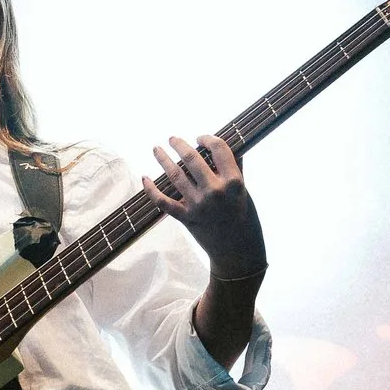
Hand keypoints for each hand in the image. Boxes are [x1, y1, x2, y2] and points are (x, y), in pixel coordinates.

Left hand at [145, 134, 266, 278]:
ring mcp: (199, 205)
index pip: (219, 149)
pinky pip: (163, 201)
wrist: (238, 251)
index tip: (200, 138)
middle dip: (179, 145)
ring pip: (175, 175)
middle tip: (172, 139)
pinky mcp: (187, 218)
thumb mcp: (244, 192)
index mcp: (233, 181)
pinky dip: (151, 190)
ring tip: (156, 149)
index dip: (208, 139)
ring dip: (163, 159)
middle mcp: (215, 191)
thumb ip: (235, 170)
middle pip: (192, 159)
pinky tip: (145, 178)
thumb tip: (228, 148)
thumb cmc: (244, 218)